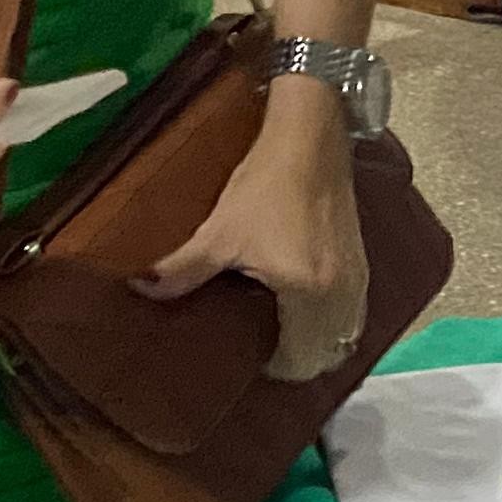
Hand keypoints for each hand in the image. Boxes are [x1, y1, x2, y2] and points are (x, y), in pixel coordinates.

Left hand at [139, 79, 369, 379]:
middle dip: (295, 358)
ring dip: (316, 340)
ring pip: (343, 335)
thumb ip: (182, 268)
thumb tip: (140, 287)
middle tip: (259, 344)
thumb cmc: (267, 182)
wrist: (310, 135)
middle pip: (325, 355)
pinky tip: (304, 303)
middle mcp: (341, 293)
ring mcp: (357, 277)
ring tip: (281, 327)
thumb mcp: (220, 230)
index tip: (247, 356)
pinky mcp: (361, 260)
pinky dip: (330, 319)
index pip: (300, 361)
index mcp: (309, 293)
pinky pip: (352, 311)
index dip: (274, 367)